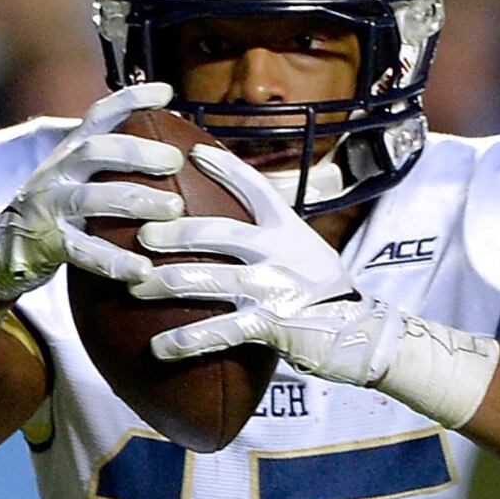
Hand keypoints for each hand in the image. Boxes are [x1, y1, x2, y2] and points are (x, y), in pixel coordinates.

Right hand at [0, 81, 181, 306]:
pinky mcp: (45, 244)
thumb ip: (108, 158)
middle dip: (138, 152)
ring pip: (90, 198)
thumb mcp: (73, 175)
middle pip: (96, 149)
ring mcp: (48, 208)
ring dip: (135, 201)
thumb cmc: (52, 210)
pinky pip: (83, 252)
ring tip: (173, 210)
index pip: (99, 116)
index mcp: (68, 152)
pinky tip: (144, 269)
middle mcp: (56, 173)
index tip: (167, 93)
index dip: (131, 99)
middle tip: (175, 161)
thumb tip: (169, 139)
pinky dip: (116, 262)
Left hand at [132, 145, 383, 377]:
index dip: (225, 168)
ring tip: (135, 288)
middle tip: (141, 234)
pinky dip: (185, 340)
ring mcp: (274, 287)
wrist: (364, 336)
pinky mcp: (271, 324)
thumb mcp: (304, 254)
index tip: (194, 150)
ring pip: (209, 278)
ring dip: (165, 283)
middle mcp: (280, 252)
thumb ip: (270, 239)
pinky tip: (159, 348)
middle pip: (219, 231)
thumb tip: (227, 230)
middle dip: (175, 231)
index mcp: (288, 230)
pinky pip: (219, 331)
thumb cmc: (326, 296)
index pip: (255, 188)